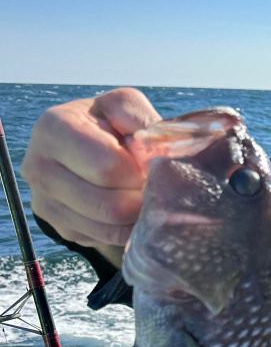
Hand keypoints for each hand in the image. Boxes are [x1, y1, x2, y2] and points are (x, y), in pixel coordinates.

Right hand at [22, 88, 160, 267]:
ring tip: (148, 198)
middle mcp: (39, 166)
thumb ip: (139, 119)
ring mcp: (44, 201)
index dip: (140, 172)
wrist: (87, 149)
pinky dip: (127, 230)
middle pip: (108, 204)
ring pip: (108, 226)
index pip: (108, 167)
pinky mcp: (58, 226)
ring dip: (138, 217)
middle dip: (141, 198)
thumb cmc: (109, 124)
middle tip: (155, 188)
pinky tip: (134, 212)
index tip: (152, 167)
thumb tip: (154, 153)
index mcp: (54, 127)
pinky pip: (104, 238)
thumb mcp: (123, 107)